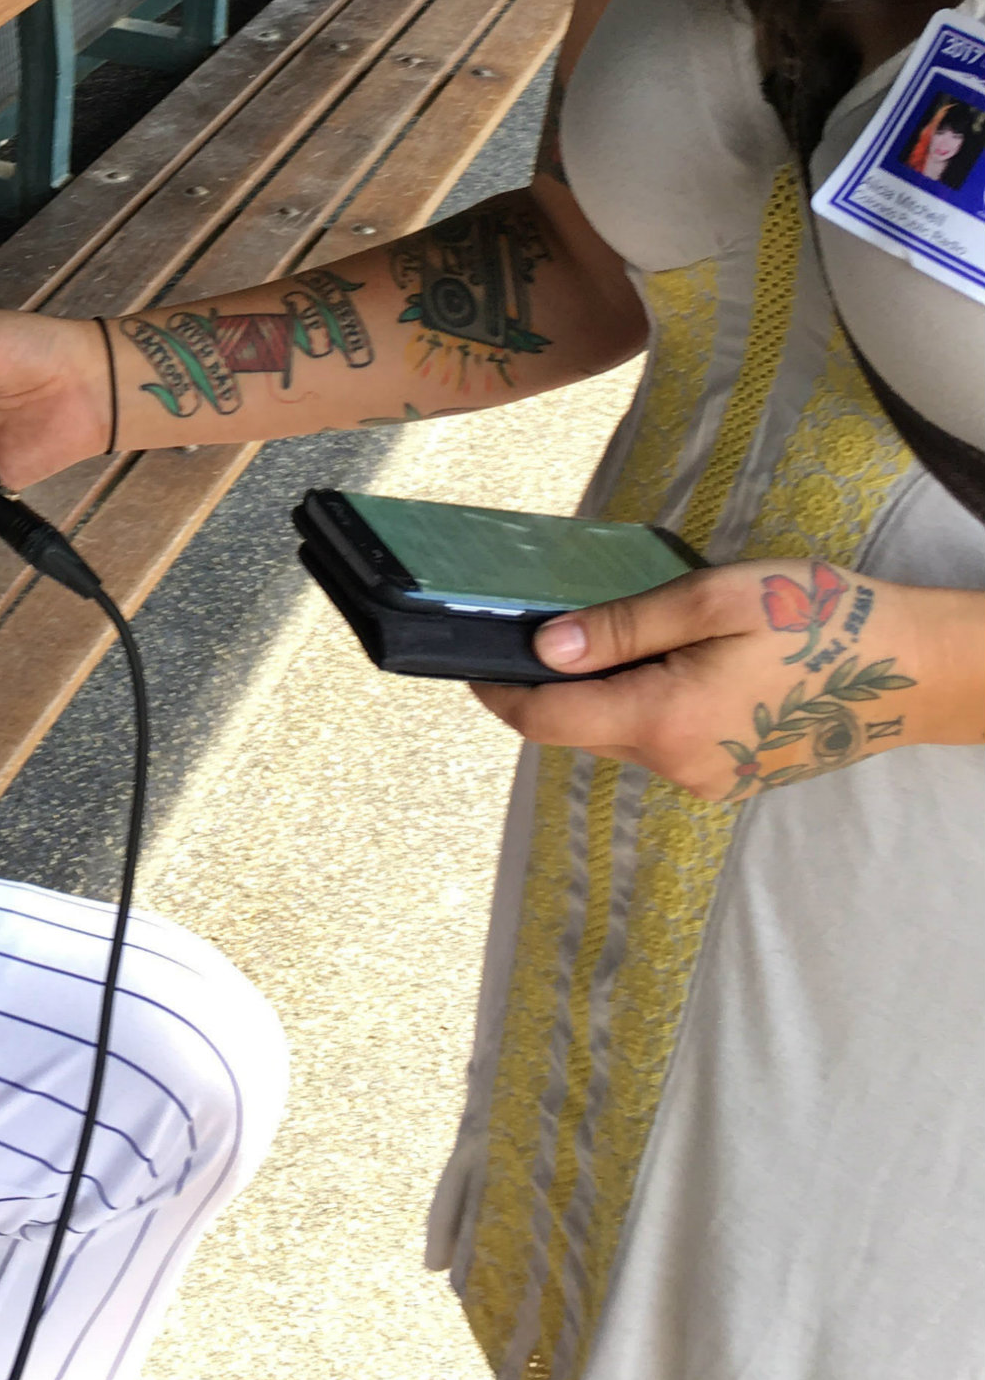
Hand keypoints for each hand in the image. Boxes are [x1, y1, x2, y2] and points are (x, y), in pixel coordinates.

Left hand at [471, 558, 955, 801]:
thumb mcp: (712, 601)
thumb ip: (622, 627)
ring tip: (630, 631)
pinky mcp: (732, 776)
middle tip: (548, 623)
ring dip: (608, 689)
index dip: (498, 691)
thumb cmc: (815, 620)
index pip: (546, 719)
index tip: (467, 662)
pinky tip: (677, 660)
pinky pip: (663, 741)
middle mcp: (678, 766)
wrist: (912, 671)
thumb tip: (545, 647)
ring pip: (622, 733)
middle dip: (554, 682)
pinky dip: (647, 703)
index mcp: (664, 722)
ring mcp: (708, 779)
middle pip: (581, 726)